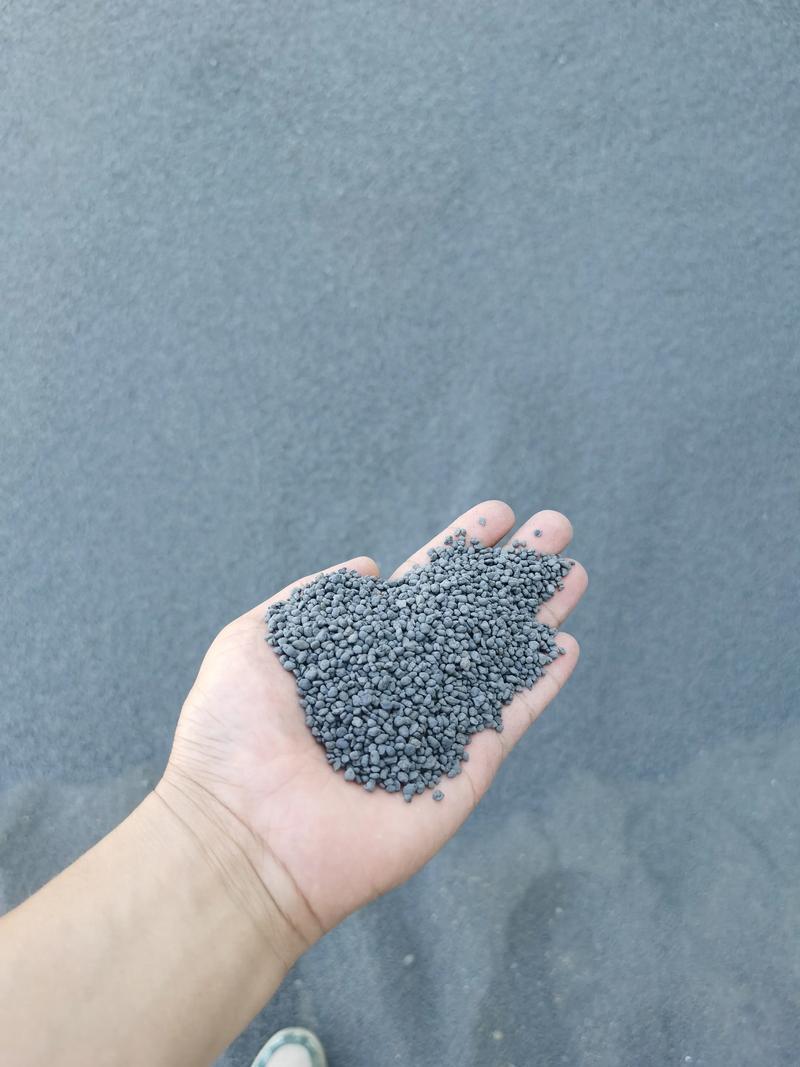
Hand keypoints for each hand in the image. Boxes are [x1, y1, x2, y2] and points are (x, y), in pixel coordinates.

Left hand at [157, 502, 586, 959]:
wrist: (241, 836)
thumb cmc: (229, 737)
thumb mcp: (256, 640)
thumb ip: (313, 599)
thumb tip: (368, 569)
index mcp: (358, 650)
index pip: (423, 587)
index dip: (461, 550)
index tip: (499, 515)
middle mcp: (403, 682)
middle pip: (471, 616)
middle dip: (512, 573)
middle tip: (555, 528)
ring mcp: (435, 728)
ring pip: (498, 660)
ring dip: (537, 617)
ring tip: (573, 573)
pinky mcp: (458, 774)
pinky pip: (506, 721)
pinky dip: (538, 686)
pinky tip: (564, 646)